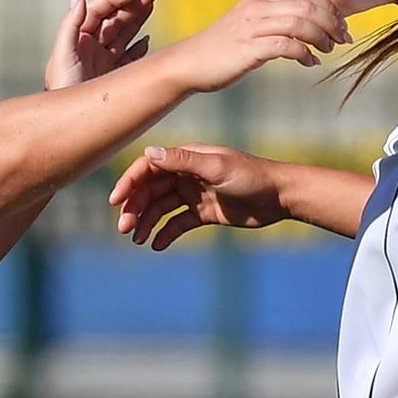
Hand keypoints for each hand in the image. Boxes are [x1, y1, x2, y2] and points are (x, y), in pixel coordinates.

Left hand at [45, 0, 156, 89]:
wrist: (70, 124)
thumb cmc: (63, 90)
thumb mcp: (62, 57)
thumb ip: (70, 25)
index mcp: (79, 37)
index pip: (100, 10)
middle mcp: (92, 46)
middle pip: (115, 18)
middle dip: (133, 4)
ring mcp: (104, 61)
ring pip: (125, 33)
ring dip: (139, 18)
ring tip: (153, 2)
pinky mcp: (114, 75)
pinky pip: (130, 57)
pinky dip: (139, 48)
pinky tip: (147, 40)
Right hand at [109, 143, 285, 248]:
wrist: (280, 197)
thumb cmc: (251, 176)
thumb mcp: (217, 167)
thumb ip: (183, 162)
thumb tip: (149, 152)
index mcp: (186, 159)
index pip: (148, 168)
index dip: (129, 183)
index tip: (116, 202)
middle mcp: (187, 174)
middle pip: (151, 190)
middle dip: (135, 208)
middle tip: (125, 229)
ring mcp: (195, 194)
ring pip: (161, 208)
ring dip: (147, 222)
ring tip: (138, 240)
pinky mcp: (204, 213)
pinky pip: (178, 223)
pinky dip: (166, 233)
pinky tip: (156, 246)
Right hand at [176, 0, 344, 91]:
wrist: (190, 63)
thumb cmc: (224, 48)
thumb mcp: (252, 25)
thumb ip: (278, 21)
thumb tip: (311, 26)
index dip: (330, 8)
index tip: (342, 25)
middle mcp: (258, 7)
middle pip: (307, 5)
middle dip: (332, 22)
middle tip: (342, 39)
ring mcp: (252, 26)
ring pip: (300, 23)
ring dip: (321, 37)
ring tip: (328, 50)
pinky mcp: (250, 48)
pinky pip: (287, 46)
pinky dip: (305, 54)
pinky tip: (310, 62)